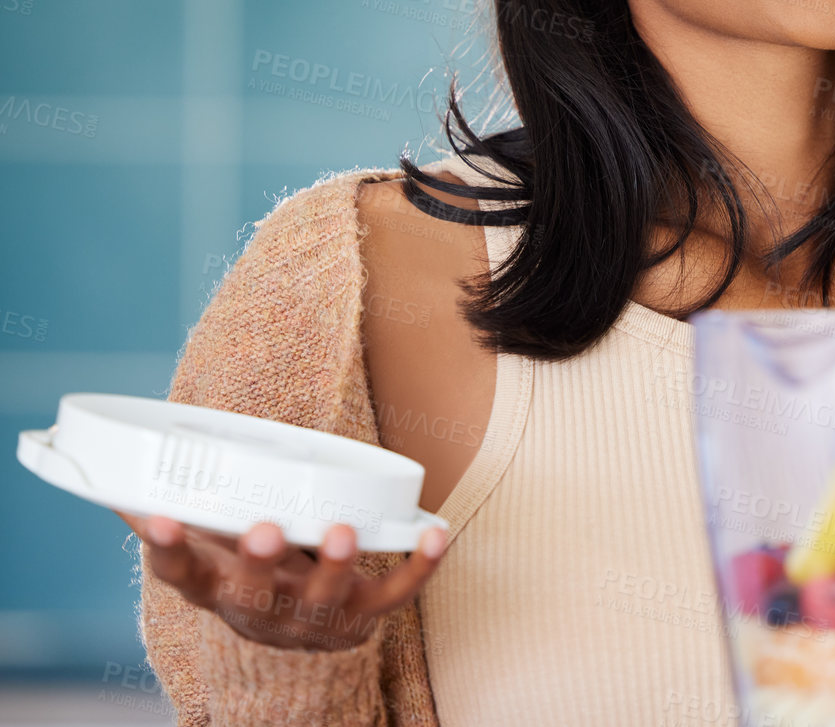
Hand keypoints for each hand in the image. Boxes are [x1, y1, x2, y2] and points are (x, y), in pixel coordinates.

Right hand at [117, 509, 446, 651]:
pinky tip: (436, 533)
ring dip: (336, 566)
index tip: (161, 520)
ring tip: (344, 533)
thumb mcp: (207, 554)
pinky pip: (396, 593)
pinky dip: (419, 566)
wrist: (300, 642)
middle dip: (260, 563)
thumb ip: (170, 517)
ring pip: (325, 598)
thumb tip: (112, 480)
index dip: (169, 552)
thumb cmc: (249, 574)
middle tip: (265, 531)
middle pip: (255, 595)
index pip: (183, 575)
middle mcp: (263, 609)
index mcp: (218, 589)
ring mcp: (316, 616)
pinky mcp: (365, 615)